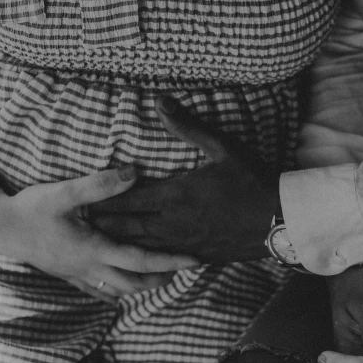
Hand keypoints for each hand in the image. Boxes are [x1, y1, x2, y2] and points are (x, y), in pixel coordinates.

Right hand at [0, 166, 198, 303]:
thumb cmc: (31, 208)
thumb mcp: (65, 191)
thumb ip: (101, 183)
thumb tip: (135, 172)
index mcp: (94, 249)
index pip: (142, 260)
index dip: (171, 261)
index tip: (196, 260)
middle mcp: (90, 268)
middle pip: (136, 283)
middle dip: (162, 279)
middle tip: (184, 269)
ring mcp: (79, 275)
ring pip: (120, 290)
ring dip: (143, 285)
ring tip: (162, 275)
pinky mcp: (69, 276)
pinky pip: (100, 291)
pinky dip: (119, 291)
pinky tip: (127, 289)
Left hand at [89, 96, 278, 263]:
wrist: (279, 221)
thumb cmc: (252, 181)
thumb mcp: (223, 147)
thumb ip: (188, 126)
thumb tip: (160, 101)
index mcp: (176, 195)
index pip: (129, 198)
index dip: (105, 199)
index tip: (84, 200)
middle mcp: (174, 223)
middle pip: (129, 226)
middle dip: (105, 224)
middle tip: (83, 224)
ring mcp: (185, 243)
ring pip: (143, 247)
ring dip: (121, 244)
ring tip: (101, 243)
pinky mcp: (199, 257)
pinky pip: (165, 261)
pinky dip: (147, 261)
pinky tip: (139, 262)